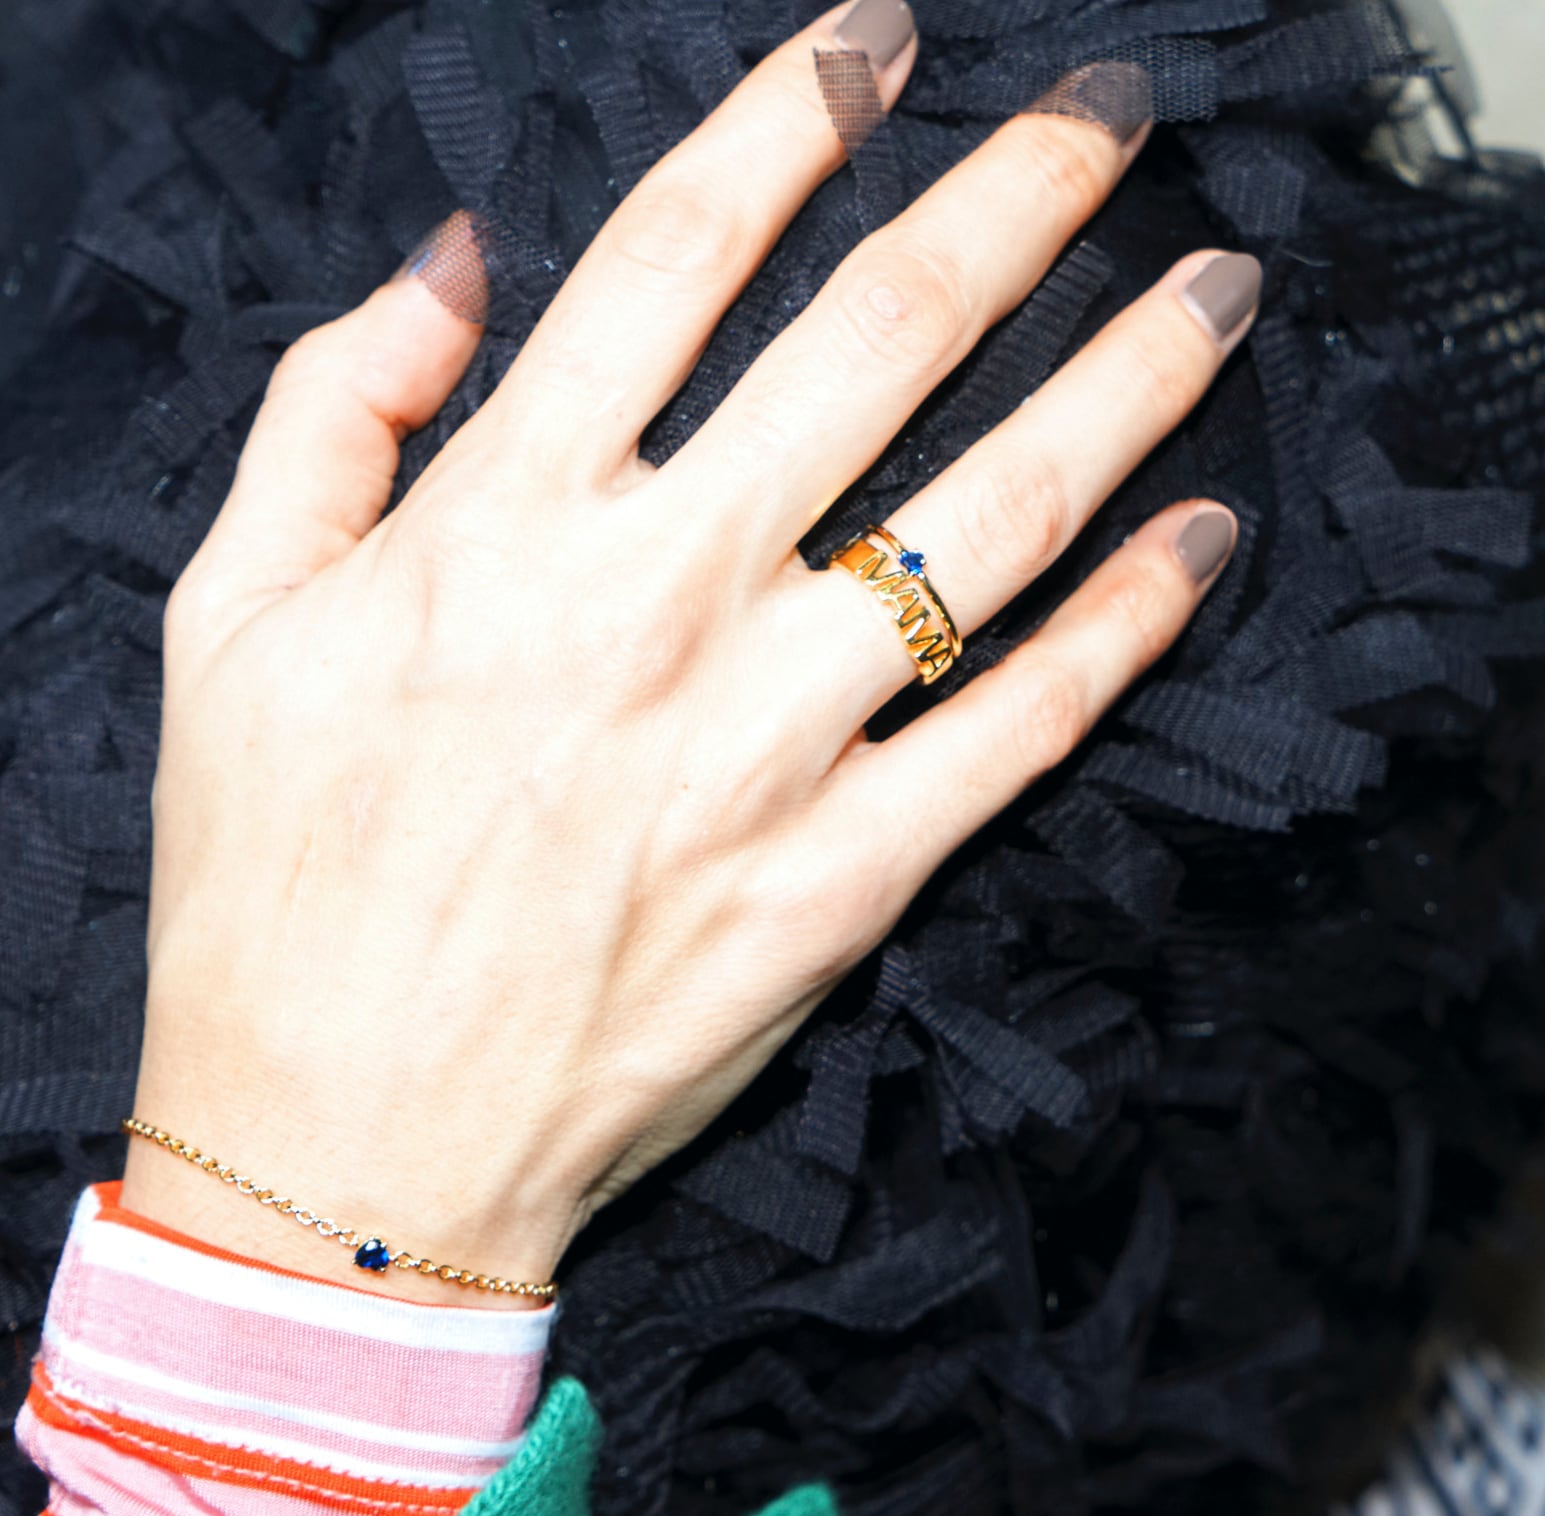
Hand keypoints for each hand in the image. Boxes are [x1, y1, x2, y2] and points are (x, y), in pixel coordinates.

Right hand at [121, 3, 1257, 1301]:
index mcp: (501, 525)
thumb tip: (461, 262)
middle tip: (1110, 116)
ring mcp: (766, 747)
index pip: (675, 256)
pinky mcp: (842, 880)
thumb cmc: (274, 893)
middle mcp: (656, 608)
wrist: (348, 1156)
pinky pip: (1021, 730)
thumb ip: (334, 413)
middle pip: (879, 343)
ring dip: (1125, 379)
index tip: (875, 46)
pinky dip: (1125, 627)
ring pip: (990, 517)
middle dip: (1015, 200)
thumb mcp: (226, 623)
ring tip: (1215, 288)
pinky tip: (1199, 539)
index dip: (790, 118)